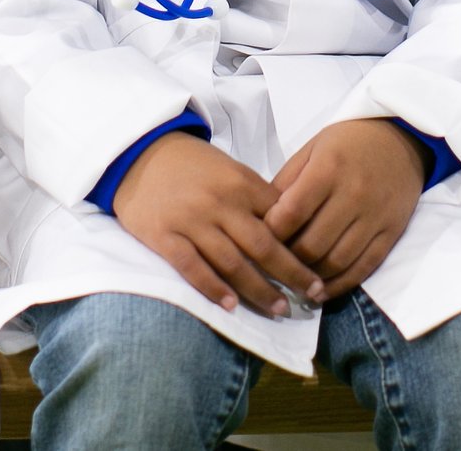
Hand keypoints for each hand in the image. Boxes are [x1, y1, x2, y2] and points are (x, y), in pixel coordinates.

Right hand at [112, 132, 320, 317]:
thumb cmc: (192, 165)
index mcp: (240, 183)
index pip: (280, 218)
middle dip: (292, 274)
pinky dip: (212, 288)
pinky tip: (231, 305)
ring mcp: (191, 220)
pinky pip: (192, 267)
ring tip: (279, 308)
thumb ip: (256, 197)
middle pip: (263, 245)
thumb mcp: (230, 170)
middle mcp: (220, 202)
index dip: (302, 245)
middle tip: (314, 295)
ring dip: (258, 289)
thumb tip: (290, 229)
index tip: (321, 266)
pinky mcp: (163, 236)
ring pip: (232, 262)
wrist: (139, 152)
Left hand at [267, 119, 430, 302]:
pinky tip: (321, 291)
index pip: (292, 213)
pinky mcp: (392, 232)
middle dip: (288, 261)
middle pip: (312, 245)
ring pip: (337, 262)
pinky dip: (340, 285)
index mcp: (328, 169)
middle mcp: (353, 195)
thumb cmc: (348, 142)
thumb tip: (262, 220)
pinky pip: (364, 268)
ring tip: (295, 281)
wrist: (401, 137)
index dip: (271, 233)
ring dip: (311, 278)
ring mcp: (375, 217)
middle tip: (274, 266)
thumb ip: (287, 182)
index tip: (258, 241)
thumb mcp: (312, 149)